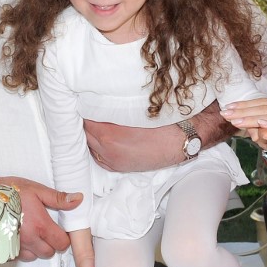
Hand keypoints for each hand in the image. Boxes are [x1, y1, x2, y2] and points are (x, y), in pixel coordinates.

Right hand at [0, 176, 82, 261]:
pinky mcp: (4, 250)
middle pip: (49, 253)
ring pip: (34, 256)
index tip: (58, 229)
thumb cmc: (11, 191)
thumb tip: (79, 199)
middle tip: (44, 229)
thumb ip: (58, 198)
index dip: (63, 237)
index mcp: (40, 225)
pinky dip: (21, 250)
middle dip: (50, 244)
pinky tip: (19, 236)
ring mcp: (16, 246)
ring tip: (30, 232)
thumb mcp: (37, 190)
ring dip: (36, 248)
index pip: (62, 243)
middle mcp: (29, 240)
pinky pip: (18, 257)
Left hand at [84, 100, 235, 171]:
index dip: (85, 108)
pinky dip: (96, 146)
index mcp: (110, 135)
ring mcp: (112, 161)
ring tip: (95, 121)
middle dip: (86, 121)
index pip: (86, 120)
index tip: (85, 99)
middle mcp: (108, 151)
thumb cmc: (162, 124)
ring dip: (91, 134)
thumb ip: (114, 108)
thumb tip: (99, 101)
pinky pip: (98, 157)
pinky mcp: (118, 167)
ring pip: (90, 145)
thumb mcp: (135, 111)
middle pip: (85, 133)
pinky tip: (102, 137)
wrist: (181, 141)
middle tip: (88, 108)